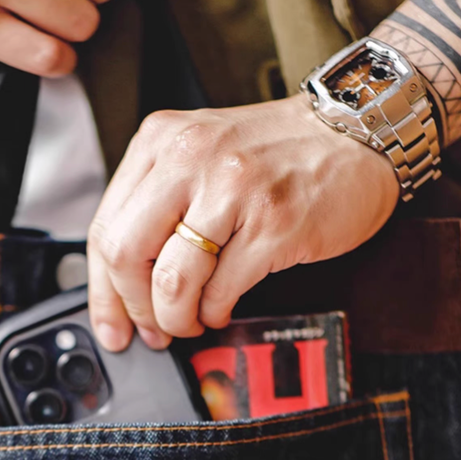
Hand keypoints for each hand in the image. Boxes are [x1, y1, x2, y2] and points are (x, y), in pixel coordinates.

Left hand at [86, 95, 399, 349]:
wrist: (357, 132)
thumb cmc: (281, 151)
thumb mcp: (203, 154)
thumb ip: (159, 202)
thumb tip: (123, 280)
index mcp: (162, 141)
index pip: (105, 227)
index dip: (102, 289)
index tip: (111, 323)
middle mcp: (191, 159)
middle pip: (126, 253)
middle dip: (135, 307)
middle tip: (152, 326)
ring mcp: (234, 190)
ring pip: (171, 279)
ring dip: (176, 318)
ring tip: (189, 321)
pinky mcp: (273, 224)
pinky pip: (221, 289)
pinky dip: (214, 312)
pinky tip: (220, 308)